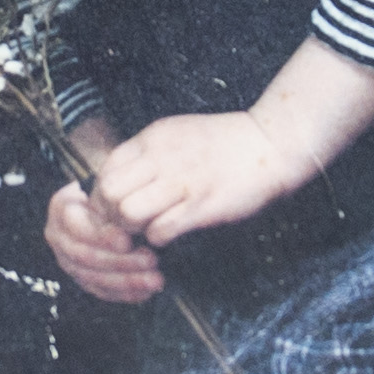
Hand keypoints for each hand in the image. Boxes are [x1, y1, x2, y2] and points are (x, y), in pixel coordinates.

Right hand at [44, 177, 164, 304]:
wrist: (107, 202)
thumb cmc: (114, 191)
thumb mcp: (112, 184)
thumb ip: (118, 198)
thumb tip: (138, 212)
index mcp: (62, 210)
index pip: (77, 227)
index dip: (102, 237)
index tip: (127, 241)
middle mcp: (59, 237)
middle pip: (85, 256)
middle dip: (120, 262)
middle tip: (151, 261)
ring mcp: (68, 260)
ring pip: (93, 278)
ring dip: (126, 281)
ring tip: (155, 279)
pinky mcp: (82, 278)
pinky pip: (100, 291)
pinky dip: (124, 294)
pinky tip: (146, 291)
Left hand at [90, 109, 321, 250]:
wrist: (270, 144)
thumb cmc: (225, 143)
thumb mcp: (177, 134)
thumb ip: (148, 153)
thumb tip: (121, 178)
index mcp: (153, 138)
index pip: (105, 170)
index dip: (103, 196)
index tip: (115, 209)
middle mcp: (161, 157)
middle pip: (108, 193)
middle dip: (111, 216)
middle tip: (128, 225)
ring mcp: (181, 182)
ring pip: (128, 213)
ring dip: (134, 229)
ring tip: (149, 229)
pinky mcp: (201, 205)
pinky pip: (159, 231)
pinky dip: (159, 239)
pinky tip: (171, 233)